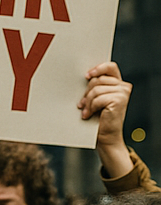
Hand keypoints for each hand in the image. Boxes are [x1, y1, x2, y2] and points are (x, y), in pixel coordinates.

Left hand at [80, 61, 132, 178]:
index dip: (98, 68)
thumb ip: (94, 87)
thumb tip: (82, 78)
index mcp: (117, 84)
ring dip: (87, 102)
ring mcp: (123, 93)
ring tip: (85, 111)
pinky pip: (98, 98)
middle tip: (82, 104)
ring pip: (96, 89)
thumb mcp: (95, 100)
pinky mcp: (119, 100)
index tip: (86, 76)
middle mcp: (123, 86)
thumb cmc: (98, 119)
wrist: (104, 137)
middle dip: (86, 92)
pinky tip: (89, 115)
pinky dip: (90, 107)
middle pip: (98, 79)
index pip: (110, 67)